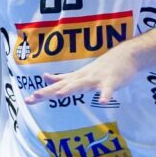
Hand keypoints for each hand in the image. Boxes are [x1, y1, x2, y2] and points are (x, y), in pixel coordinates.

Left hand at [24, 47, 138, 107]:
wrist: (127, 55)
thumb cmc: (104, 67)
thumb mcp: (81, 73)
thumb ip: (64, 78)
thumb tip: (45, 77)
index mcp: (77, 78)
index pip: (56, 86)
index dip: (43, 92)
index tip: (28, 100)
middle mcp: (83, 77)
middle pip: (64, 85)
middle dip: (49, 91)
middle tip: (34, 97)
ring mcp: (97, 78)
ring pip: (81, 84)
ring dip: (71, 89)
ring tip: (60, 95)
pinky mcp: (111, 80)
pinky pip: (108, 89)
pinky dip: (105, 95)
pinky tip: (102, 101)